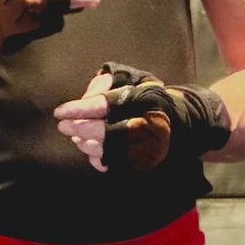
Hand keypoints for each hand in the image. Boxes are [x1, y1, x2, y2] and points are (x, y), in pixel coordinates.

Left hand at [54, 61, 230, 172]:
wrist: (184, 123)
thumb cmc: (152, 96)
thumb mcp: (134, 79)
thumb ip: (109, 81)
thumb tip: (86, 98)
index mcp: (143, 99)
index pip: (104, 105)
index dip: (79, 109)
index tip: (60, 112)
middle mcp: (146, 125)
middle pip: (104, 131)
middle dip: (80, 128)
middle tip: (63, 126)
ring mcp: (146, 148)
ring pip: (107, 151)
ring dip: (86, 144)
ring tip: (75, 136)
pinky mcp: (144, 163)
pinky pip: (115, 165)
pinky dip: (97, 158)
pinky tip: (88, 149)